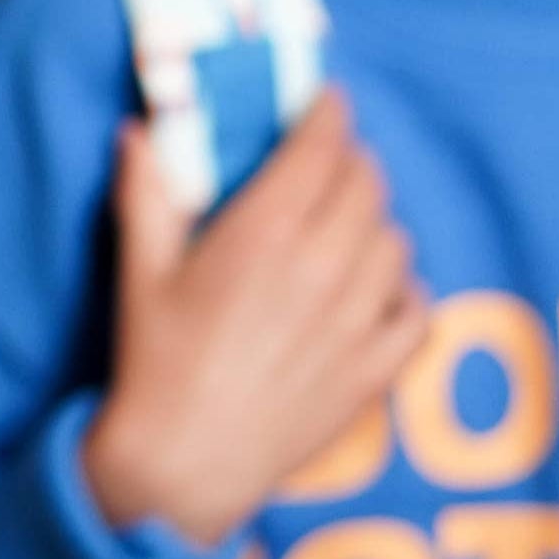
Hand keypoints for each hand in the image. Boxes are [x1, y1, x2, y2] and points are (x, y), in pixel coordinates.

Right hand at [80, 90, 426, 550]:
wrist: (187, 460)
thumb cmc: (155, 359)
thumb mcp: (140, 270)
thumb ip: (144, 193)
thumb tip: (139, 132)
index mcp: (262, 233)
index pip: (320, 148)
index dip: (327, 112)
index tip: (324, 97)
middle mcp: (322, 267)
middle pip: (366, 183)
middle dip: (347, 159)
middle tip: (323, 159)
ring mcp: (358, 320)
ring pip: (395, 237)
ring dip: (373, 217)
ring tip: (342, 221)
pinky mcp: (378, 367)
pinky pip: (419, 306)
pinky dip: (403, 285)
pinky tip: (374, 285)